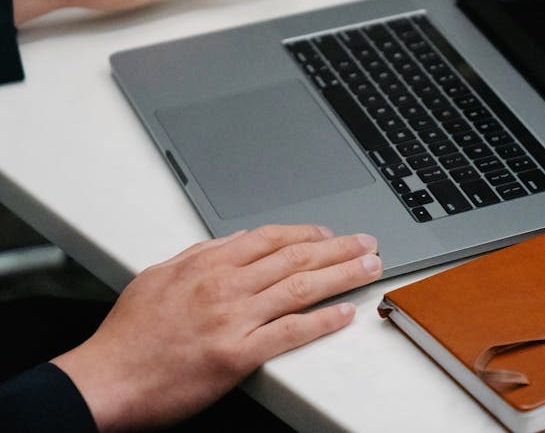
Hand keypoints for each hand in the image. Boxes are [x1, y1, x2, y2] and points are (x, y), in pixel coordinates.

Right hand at [52, 224, 381, 431]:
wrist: (105, 380)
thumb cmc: (127, 335)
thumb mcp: (158, 277)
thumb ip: (199, 256)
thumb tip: (234, 241)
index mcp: (207, 264)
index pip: (270, 238)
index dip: (306, 234)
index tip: (329, 234)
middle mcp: (225, 286)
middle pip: (295, 258)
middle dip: (339, 249)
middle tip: (368, 244)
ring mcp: (233, 319)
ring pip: (301, 288)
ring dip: (342, 275)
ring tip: (370, 268)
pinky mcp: (237, 355)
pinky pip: (290, 332)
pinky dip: (322, 320)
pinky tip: (344, 313)